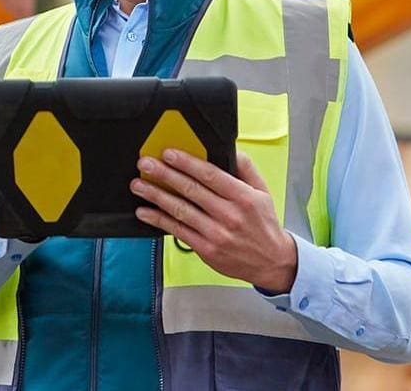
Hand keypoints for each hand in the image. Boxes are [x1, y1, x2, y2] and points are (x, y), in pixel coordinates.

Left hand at [129, 150, 297, 293]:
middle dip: (164, 174)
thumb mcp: (262, 192)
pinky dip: (158, 220)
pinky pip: (177, 230)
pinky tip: (145, 211)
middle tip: (145, 163)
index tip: (168, 152)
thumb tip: (231, 148)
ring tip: (138, 185)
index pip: (210, 175)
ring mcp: (216, 233)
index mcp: (243, 197)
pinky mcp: (206, 249)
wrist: (272, 262)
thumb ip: (246, 168)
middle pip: (191, 190)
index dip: (186, 162)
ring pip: (180, 210)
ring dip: (155, 196)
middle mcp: (229, 215)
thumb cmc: (263, 224)